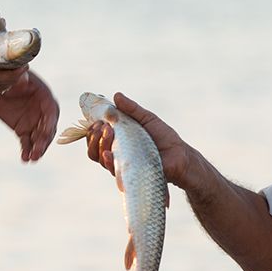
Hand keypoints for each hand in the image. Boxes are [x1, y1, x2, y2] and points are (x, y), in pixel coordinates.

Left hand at [0, 69, 58, 161]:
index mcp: (45, 98)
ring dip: (37, 149)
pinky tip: (24, 159)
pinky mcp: (24, 131)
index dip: (49, 123)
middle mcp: (43, 113)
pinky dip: (26, 151)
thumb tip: (23, 77)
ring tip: (31, 158)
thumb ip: (19, 79)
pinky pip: (27, 143)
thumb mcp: (14, 78)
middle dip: (43, 141)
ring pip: (39, 139)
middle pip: (47, 129)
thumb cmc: (10, 79)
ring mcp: (34, 123)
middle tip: (37, 152)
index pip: (51, 112)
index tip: (45, 133)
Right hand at [80, 93, 198, 190]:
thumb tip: (116, 95)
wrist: (179, 155)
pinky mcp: (126, 174)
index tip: (96, 119)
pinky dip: (106, 160)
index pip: (96, 136)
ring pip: (98, 157)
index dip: (92, 129)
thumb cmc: (164, 138)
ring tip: (108, 132)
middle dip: (93, 135)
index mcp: (118, 140)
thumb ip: (132, 109)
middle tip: (103, 126)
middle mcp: (116, 153)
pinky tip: (108, 153)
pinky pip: (110, 169)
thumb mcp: (147, 119)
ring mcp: (120, 164)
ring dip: (98, 144)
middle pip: (93, 148)